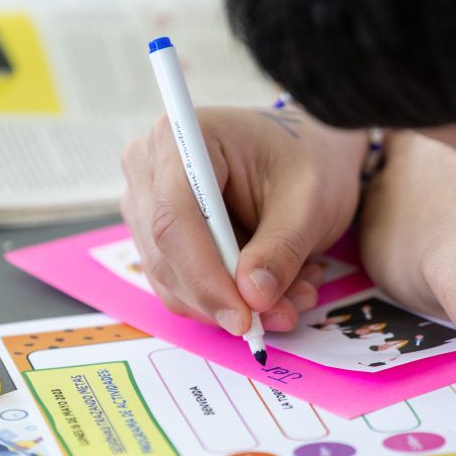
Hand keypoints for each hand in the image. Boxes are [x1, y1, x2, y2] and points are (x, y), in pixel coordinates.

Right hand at [120, 106, 365, 333]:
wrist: (309, 151)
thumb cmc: (308, 160)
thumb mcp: (309, 203)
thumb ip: (280, 249)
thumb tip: (252, 298)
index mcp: (183, 138)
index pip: (174, 221)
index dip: (205, 278)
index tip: (245, 317)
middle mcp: (149, 167)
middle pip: (166, 257)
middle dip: (225, 300)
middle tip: (285, 312)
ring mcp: (146, 203)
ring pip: (171, 281)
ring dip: (232, 303)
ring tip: (294, 292)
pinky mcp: (156, 234)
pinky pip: (180, 285)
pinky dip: (227, 298)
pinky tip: (273, 285)